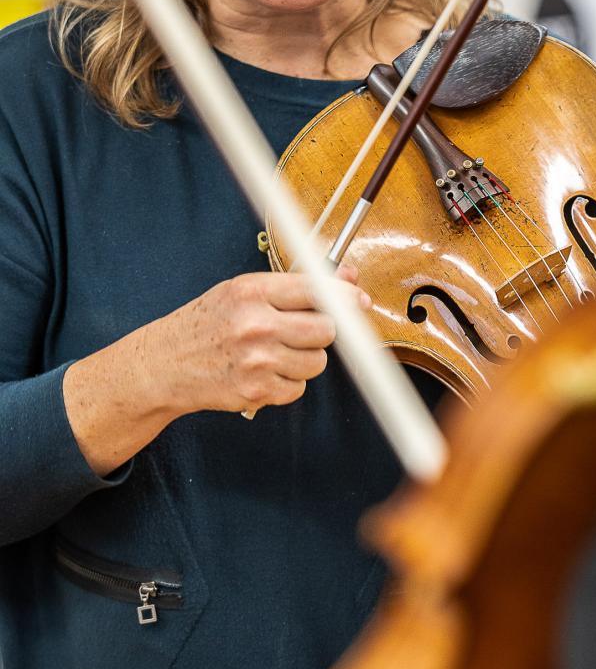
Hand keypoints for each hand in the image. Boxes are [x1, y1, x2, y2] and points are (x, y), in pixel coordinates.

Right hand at [148, 267, 370, 415]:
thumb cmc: (207, 324)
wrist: (164, 364)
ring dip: (305, 359)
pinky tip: (264, 372)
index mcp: (252, 291)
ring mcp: (256, 360)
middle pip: (326, 329)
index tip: (358, 300)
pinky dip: (288, 383)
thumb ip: (295, 286)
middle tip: (302, 331)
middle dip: (321, 331)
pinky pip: (298, 388)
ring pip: (317, 362)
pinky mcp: (256, 391)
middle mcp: (255, 324)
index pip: (316, 290)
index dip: (344, 296)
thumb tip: (346, 278)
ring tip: (276, 353)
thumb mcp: (242, 292)